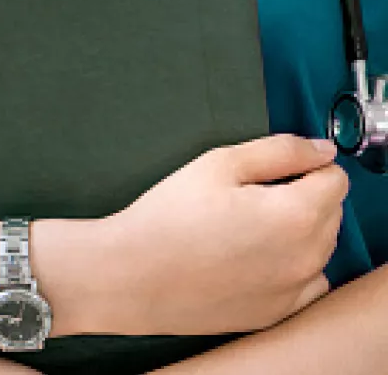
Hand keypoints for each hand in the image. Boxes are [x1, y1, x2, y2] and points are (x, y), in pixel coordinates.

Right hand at [79, 135, 346, 335]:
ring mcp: (294, 290)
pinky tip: (250, 261)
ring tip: (243, 231)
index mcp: (297, 214)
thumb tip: (322, 150)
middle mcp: (307, 256)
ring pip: (319, 248)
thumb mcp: (217, 164)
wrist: (129, 276)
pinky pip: (305, 284)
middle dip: (302, 198)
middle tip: (247, 200)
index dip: (304, 167)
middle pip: (331, 213)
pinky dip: (289, 270)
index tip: (272, 173)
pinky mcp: (276, 313)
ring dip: (297, 234)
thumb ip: (280, 151)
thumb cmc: (166, 218)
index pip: (335, 178)